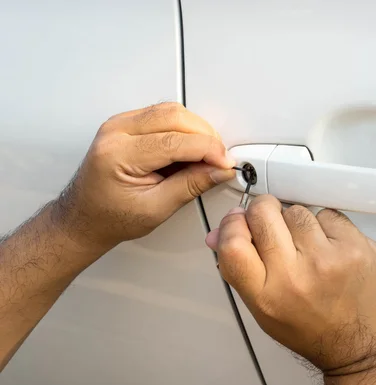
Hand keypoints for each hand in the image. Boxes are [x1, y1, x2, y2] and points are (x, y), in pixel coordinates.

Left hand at [55, 102, 234, 248]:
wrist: (85, 218)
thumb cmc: (110, 217)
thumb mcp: (156, 209)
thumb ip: (190, 186)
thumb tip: (219, 171)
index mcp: (118, 155)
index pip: (175, 141)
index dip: (208, 150)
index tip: (226, 163)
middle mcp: (116, 131)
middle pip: (175, 116)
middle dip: (205, 137)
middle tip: (219, 160)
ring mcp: (120, 124)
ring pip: (171, 110)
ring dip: (196, 130)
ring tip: (204, 157)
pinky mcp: (126, 123)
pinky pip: (162, 114)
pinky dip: (183, 128)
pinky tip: (188, 150)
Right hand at [206, 195, 375, 384]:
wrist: (369, 350)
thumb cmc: (318, 333)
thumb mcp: (267, 313)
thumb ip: (241, 271)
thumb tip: (218, 234)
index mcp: (266, 297)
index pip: (233, 244)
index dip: (232, 224)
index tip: (239, 221)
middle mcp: (295, 276)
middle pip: (263, 214)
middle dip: (264, 212)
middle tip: (275, 225)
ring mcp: (328, 259)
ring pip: (297, 211)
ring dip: (299, 223)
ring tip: (311, 248)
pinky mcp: (357, 247)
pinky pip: (329, 215)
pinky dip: (328, 227)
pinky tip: (334, 249)